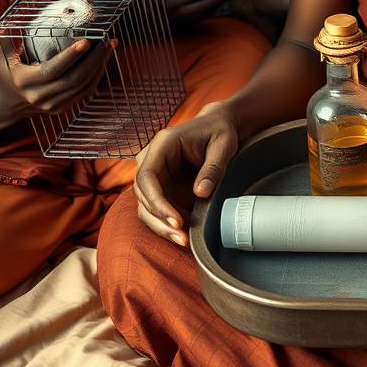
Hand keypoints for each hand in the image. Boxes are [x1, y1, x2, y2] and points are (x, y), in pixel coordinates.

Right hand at [0, 36, 114, 122]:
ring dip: (100, 65)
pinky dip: (97, 75)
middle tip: (107, 41)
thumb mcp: (1, 58)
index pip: (52, 69)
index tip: (87, 40)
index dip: (71, 56)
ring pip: (84, 86)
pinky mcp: (63, 108)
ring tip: (110, 46)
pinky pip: (86, 91)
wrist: (8, 105)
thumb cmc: (6, 75)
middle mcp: (40, 96)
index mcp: (25, 82)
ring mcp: (53, 105)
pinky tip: (104, 60)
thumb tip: (3, 16)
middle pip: (75, 78)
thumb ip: (5, 39)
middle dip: (95, 59)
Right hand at [133, 100, 239, 245]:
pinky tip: (186, 233)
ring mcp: (155, 174)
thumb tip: (201, 194)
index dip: (157, 202)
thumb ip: (212, 168)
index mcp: (162, 144)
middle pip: (143, 196)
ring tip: (184, 240)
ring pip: (147, 206)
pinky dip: (170, 222)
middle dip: (160, 220)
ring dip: (163, 226)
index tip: (175, 220)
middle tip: (182, 237)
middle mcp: (152, 159)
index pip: (147, 177)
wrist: (218, 126)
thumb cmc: (220, 132)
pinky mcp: (163, 185)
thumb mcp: (223, 146)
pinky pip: (160, 207)